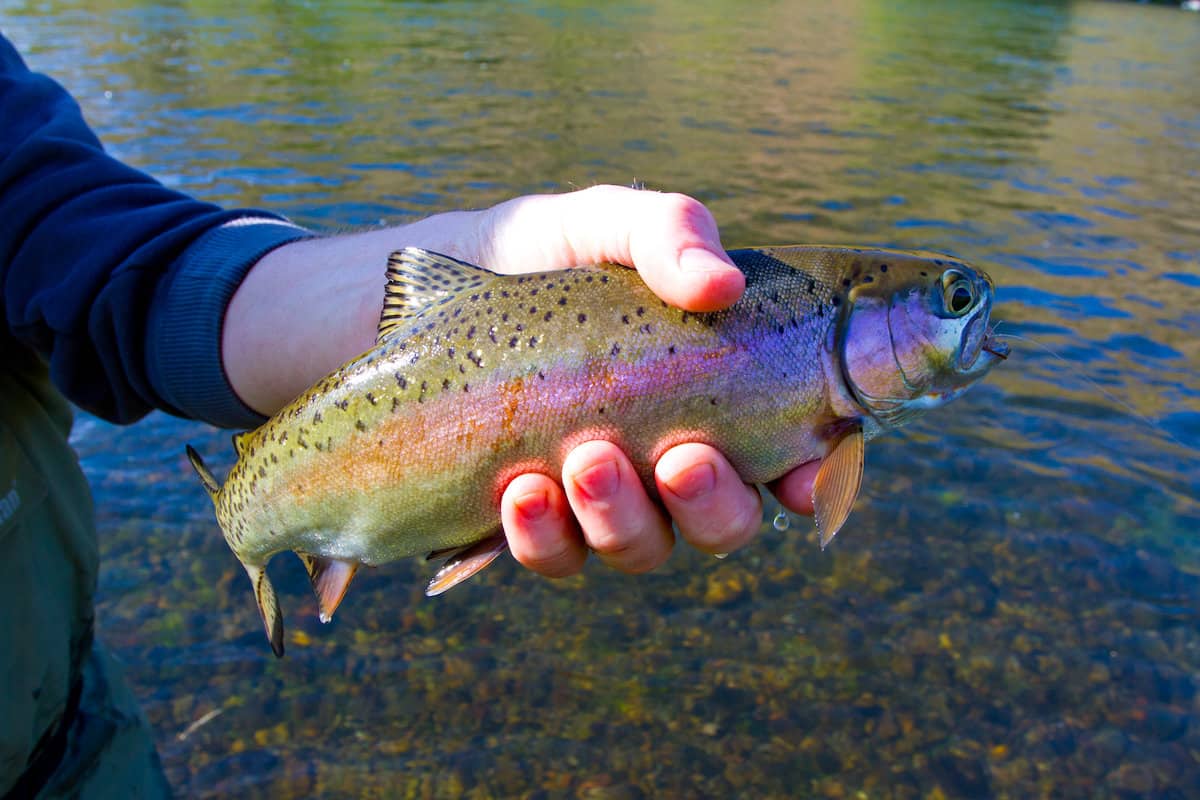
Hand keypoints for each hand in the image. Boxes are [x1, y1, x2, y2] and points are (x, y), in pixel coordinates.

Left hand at [224, 185, 818, 575]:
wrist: (400, 303)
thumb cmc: (522, 258)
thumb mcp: (591, 224)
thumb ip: (664, 230)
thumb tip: (720, 283)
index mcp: (706, 392)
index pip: (789, 452)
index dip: (815, 477)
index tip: (804, 477)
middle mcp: (663, 458)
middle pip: (726, 521)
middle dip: (714, 503)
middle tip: (682, 456)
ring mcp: (597, 501)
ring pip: (644, 549)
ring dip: (623, 517)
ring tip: (581, 462)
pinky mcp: (530, 525)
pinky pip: (557, 558)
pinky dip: (544, 534)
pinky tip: (518, 492)